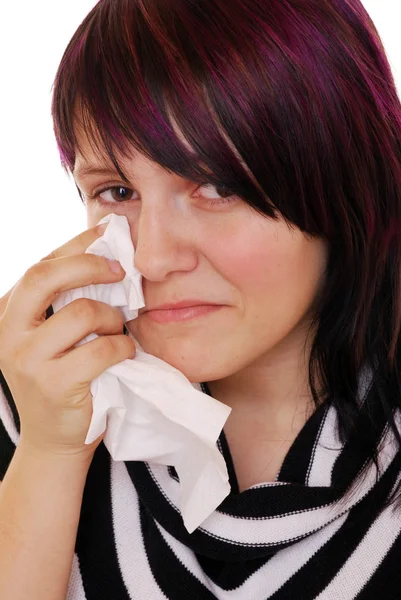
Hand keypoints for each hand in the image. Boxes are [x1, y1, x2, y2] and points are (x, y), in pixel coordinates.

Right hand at [0, 225, 135, 458]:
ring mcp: (28, 359)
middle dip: (90, 265)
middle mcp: (9, 331)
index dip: (76, 245)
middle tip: (120, 270)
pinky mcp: (55, 384)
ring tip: (116, 330)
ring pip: (81, 313)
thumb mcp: (54, 336)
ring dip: (111, 318)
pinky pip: (102, 349)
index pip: (41, 264)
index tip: (106, 232)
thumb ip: (66, 301)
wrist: (54, 438)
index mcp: (9, 312)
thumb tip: (105, 254)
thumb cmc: (62, 378)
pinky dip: (122, 345)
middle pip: (47, 277)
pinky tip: (124, 352)